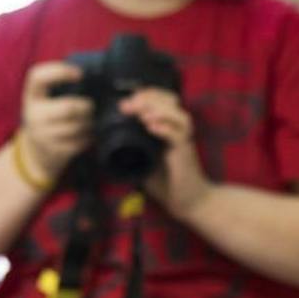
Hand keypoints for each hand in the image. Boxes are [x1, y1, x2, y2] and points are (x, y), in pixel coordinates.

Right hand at [20, 60, 94, 183]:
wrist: (37, 151)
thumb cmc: (49, 115)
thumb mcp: (46, 100)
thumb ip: (61, 86)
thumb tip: (94, 74)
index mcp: (32, 96)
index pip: (38, 76)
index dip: (59, 71)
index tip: (79, 74)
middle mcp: (34, 115)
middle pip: (69, 107)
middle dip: (86, 106)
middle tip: (92, 106)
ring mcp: (43, 135)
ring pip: (77, 126)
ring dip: (90, 122)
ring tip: (92, 120)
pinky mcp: (55, 151)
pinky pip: (80, 142)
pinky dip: (89, 137)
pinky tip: (89, 133)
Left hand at [119, 87, 210, 217]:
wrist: (188, 202)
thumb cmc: (167, 183)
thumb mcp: (144, 162)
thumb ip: (133, 150)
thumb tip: (110, 141)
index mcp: (169, 128)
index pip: (163, 101)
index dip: (146, 95)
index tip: (127, 100)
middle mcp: (178, 131)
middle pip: (171, 101)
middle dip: (148, 99)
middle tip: (128, 105)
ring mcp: (184, 141)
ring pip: (178, 115)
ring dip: (159, 110)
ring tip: (142, 115)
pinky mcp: (186, 153)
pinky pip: (179, 136)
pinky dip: (165, 129)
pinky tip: (151, 128)